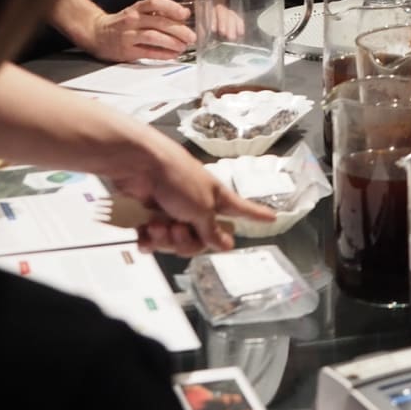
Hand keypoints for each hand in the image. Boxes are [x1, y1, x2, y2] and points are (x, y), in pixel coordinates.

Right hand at [85, 0, 195, 61]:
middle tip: (191, 36)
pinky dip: (162, 54)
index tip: (185, 14)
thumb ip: (158, 13)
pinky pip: (147, 52)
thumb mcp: (138, 12)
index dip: (171, 7)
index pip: (155, 3)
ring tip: (183, 46)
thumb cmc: (122, 23)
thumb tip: (184, 15)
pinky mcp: (126, 51)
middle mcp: (132, 19)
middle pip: (158, 22)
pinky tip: (173, 54)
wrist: (97, 33)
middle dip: (178, 30)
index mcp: (136, 8)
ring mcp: (128, 35)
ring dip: (171, 42)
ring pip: (153, 37)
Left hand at [112, 137, 274, 255]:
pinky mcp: (150, 215)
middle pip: (201, 241)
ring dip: (164, 239)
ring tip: (157, 224)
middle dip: (185, 241)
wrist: (138, 165)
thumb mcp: (201, 208)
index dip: (257, 215)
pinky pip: (153, 242)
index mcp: (216, 198)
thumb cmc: (176, 176)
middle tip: (178, 229)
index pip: (242, 209)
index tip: (272, 217)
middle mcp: (197, 205)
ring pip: (175, 243)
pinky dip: (148, 240)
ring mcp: (173, 210)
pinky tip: (144, 232)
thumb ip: (212, 230)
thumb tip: (226, 244)